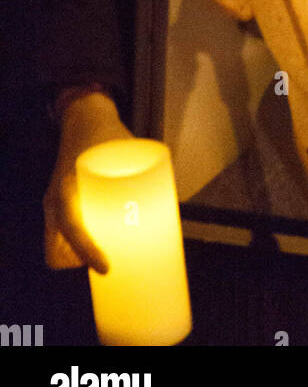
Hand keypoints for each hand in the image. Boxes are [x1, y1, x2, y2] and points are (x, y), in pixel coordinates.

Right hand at [43, 92, 133, 271]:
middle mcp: (55, 201)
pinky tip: (100, 240)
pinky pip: (59, 237)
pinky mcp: (58, 205)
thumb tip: (174, 203)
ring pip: (56, 248)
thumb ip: (148, 175)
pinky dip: (75, 247)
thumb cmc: (109, 136)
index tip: (107, 268)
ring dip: (78, 257)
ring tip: (107, 251)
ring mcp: (53, 205)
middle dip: (81, 263)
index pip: (71, 227)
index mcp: (69, 186)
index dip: (87, 250)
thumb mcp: (128, 151)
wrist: (85, 118)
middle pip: (56, 250)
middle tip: (112, 263)